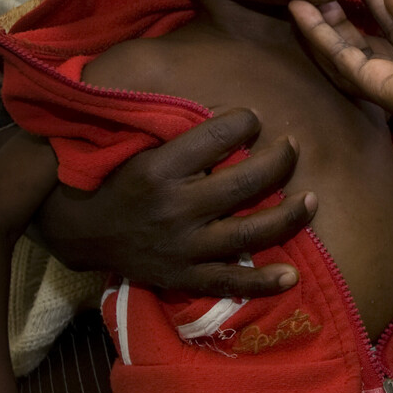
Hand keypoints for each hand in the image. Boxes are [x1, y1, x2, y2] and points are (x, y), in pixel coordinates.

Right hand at [33, 109, 314, 297]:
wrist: (80, 232)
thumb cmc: (116, 178)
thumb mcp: (139, 146)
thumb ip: (181, 131)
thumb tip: (231, 111)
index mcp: (159, 169)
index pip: (218, 136)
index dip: (245, 121)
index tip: (254, 118)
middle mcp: (174, 209)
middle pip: (246, 183)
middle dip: (280, 161)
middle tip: (292, 147)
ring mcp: (182, 247)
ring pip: (250, 232)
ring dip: (289, 215)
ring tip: (312, 199)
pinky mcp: (183, 277)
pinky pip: (229, 282)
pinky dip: (262, 282)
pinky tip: (291, 276)